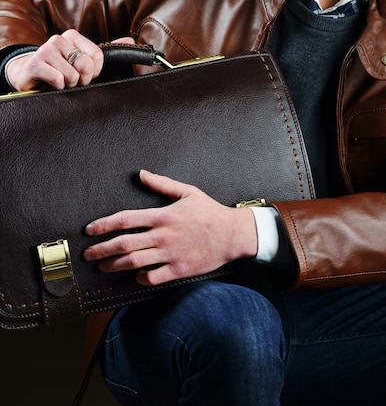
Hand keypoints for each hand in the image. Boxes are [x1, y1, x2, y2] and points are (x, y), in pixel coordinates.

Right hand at [6, 31, 133, 90]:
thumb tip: (130, 40)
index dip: (95, 71)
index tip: (87, 74)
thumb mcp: (82, 58)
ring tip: (60, 80)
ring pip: (72, 75)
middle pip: (86, 66)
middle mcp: (59, 39)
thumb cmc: (59, 68)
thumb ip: (106, 51)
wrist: (29, 73)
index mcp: (73, 36)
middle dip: (82, 79)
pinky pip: (58, 79)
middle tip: (73, 79)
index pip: (97, 56)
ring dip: (68, 84)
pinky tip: (51, 83)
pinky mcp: (35, 64)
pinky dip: (58, 86)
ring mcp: (46, 50)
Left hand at [84, 170, 257, 285]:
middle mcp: (163, 235)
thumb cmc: (209, 212)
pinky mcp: (178, 269)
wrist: (232, 234)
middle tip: (88, 254)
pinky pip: (152, 277)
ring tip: (103, 266)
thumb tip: (141, 174)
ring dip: (114, 265)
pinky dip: (140, 278)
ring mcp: (170, 254)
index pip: (125, 219)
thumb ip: (162, 184)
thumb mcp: (187, 192)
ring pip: (133, 262)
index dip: (103, 225)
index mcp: (162, 215)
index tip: (90, 230)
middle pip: (123, 244)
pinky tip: (135, 275)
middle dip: (101, 249)